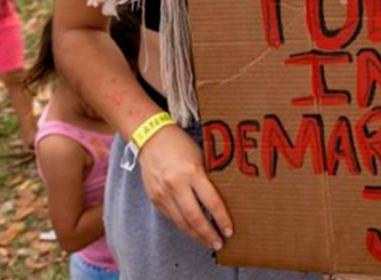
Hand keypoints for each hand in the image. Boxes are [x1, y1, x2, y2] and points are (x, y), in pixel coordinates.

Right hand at [138, 125, 232, 250]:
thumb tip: (223, 200)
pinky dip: (183, 226)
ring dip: (196, 235)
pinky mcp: (154, 198)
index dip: (222, 219)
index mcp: (191, 172)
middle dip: (208, 234)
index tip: (230, 230)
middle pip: (195, 218)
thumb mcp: (200, 157)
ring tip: (208, 243)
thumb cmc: (181, 145)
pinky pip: (171, 217)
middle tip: (219, 244)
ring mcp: (163, 193)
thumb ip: (208, 179)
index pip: (211, 202)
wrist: (150, 137)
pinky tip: (192, 231)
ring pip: (181, 222)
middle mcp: (175, 185)